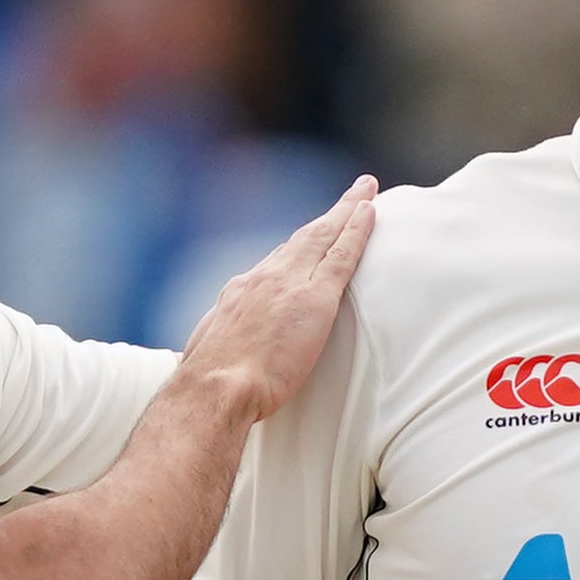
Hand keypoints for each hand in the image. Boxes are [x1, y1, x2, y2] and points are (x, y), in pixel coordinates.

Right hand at [174, 180, 376, 419]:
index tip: (311, 234)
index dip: (298, 246)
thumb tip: (220, 353)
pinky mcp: (314, 298)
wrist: (216, 388)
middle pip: (303, 238)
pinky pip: (341, 255)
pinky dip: (356, 230)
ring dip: (347, 210)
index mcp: (240, 292)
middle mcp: (264, 278)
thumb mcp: (209, 355)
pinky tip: (370, 212)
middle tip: (352, 193)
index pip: (277, 261)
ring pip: (324, 236)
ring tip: (367, 192)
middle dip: (328, 215)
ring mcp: (289, 283)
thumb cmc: (210, 387)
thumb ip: (225, 345)